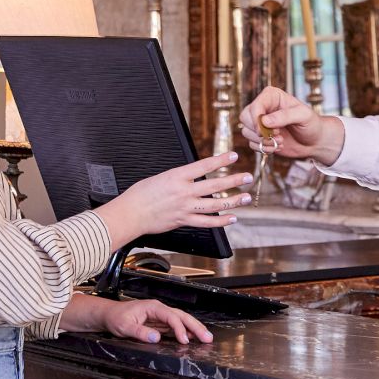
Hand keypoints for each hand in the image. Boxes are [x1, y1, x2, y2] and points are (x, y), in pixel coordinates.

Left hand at [93, 296, 214, 345]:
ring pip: (181, 320)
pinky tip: (192, 338)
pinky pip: (175, 327)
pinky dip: (185, 332)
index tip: (185, 341)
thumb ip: (140, 332)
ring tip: (206, 338)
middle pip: (182, 316)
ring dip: (194, 328)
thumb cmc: (115, 317)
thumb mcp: (124, 326)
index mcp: (153, 307)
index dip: (180, 329)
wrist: (108, 315)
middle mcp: (159, 310)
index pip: (171, 317)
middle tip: (207, 337)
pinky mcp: (159, 323)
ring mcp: (160, 316)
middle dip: (196, 326)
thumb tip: (156, 337)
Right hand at [95, 154, 250, 248]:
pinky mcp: (184, 221)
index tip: (233, 156)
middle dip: (234, 180)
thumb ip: (179, 178)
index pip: (204, 166)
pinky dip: (221, 221)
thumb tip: (192, 177)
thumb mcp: (161, 177)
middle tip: (247, 177)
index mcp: (177, 176)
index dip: (220, 160)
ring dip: (233, 201)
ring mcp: (185, 208)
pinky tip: (232, 218)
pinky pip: (207, 222)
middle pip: (214, 185)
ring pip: (215, 204)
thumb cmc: (140, 194)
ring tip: (246, 197)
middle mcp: (183, 192)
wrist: (131, 213)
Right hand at [239, 87, 344, 165]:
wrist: (315, 141)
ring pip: (246, 132)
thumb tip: (264, 121)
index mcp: (271, 96)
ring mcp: (260, 123)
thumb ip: (285, 116)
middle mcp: (263, 107)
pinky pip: (252, 144)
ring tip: (280, 141)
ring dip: (263, 141)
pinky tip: (277, 146)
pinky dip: (263, 148)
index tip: (268, 131)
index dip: (257, 120)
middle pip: (245, 118)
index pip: (254, 106)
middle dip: (258, 131)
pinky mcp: (260, 136)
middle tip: (277, 135)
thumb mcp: (303, 116)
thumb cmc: (312, 124)